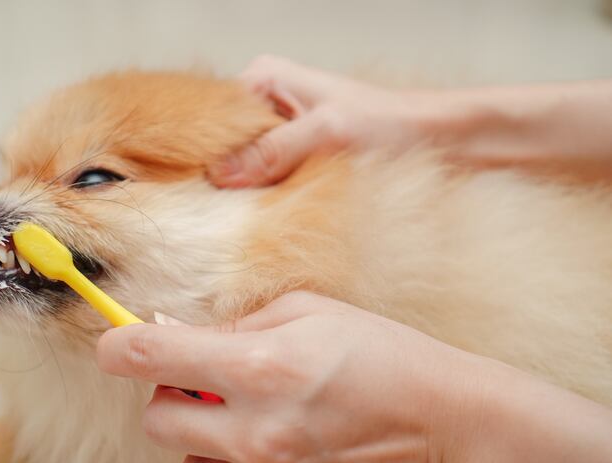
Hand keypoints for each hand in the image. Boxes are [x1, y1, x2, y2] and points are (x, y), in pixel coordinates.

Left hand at [96, 291, 484, 462]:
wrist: (452, 434)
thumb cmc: (387, 357)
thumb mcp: (311, 313)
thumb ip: (237, 325)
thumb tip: (177, 334)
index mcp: (261, 368)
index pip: (150, 357)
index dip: (117, 344)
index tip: (114, 341)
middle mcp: (254, 432)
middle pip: (157, 419)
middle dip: (168, 393)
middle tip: (204, 375)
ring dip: (196, 436)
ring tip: (239, 414)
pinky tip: (264, 442)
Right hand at [210, 55, 611, 186]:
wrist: (439, 138)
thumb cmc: (390, 123)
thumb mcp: (326, 133)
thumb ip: (272, 152)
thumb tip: (220, 176)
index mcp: (264, 78)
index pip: (212, 118)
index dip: (201, 154)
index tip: (189, 190)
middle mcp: (266, 101)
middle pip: (225, 143)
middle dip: (222, 175)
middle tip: (212, 212)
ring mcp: (280, 130)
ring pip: (245, 164)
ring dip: (245, 190)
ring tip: (234, 218)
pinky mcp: (297, 154)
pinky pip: (268, 176)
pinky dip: (266, 195)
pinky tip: (262, 216)